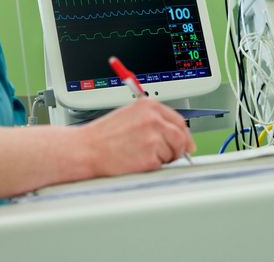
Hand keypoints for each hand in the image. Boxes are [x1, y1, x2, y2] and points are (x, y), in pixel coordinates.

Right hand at [78, 98, 195, 176]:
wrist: (86, 149)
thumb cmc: (104, 135)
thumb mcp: (130, 115)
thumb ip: (154, 120)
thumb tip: (174, 132)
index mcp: (149, 106)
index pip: (178, 120)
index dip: (184, 134)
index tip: (186, 142)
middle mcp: (153, 119)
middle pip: (181, 136)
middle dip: (178, 148)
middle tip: (170, 155)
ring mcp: (153, 138)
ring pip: (173, 152)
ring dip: (163, 158)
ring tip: (141, 154)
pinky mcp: (150, 157)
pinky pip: (162, 165)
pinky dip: (153, 166)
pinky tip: (137, 160)